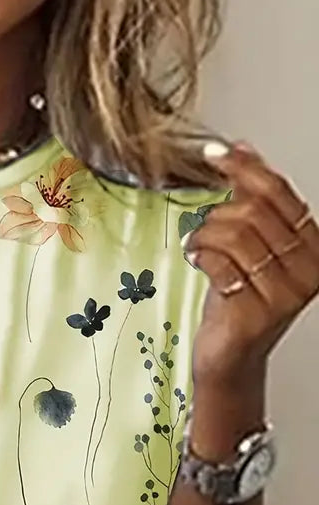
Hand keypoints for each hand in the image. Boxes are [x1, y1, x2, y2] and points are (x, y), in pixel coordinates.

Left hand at [183, 141, 318, 387]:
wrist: (230, 355)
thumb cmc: (239, 301)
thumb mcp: (250, 245)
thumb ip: (251, 200)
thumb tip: (242, 149)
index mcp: (312, 244)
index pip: (279, 192)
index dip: (244, 168)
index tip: (216, 154)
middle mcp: (307, 268)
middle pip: (254, 212)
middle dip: (218, 214)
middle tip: (205, 230)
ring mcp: (284, 292)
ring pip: (235, 234)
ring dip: (205, 235)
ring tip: (198, 247)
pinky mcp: (256, 312)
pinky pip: (221, 264)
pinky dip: (201, 256)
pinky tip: (197, 260)